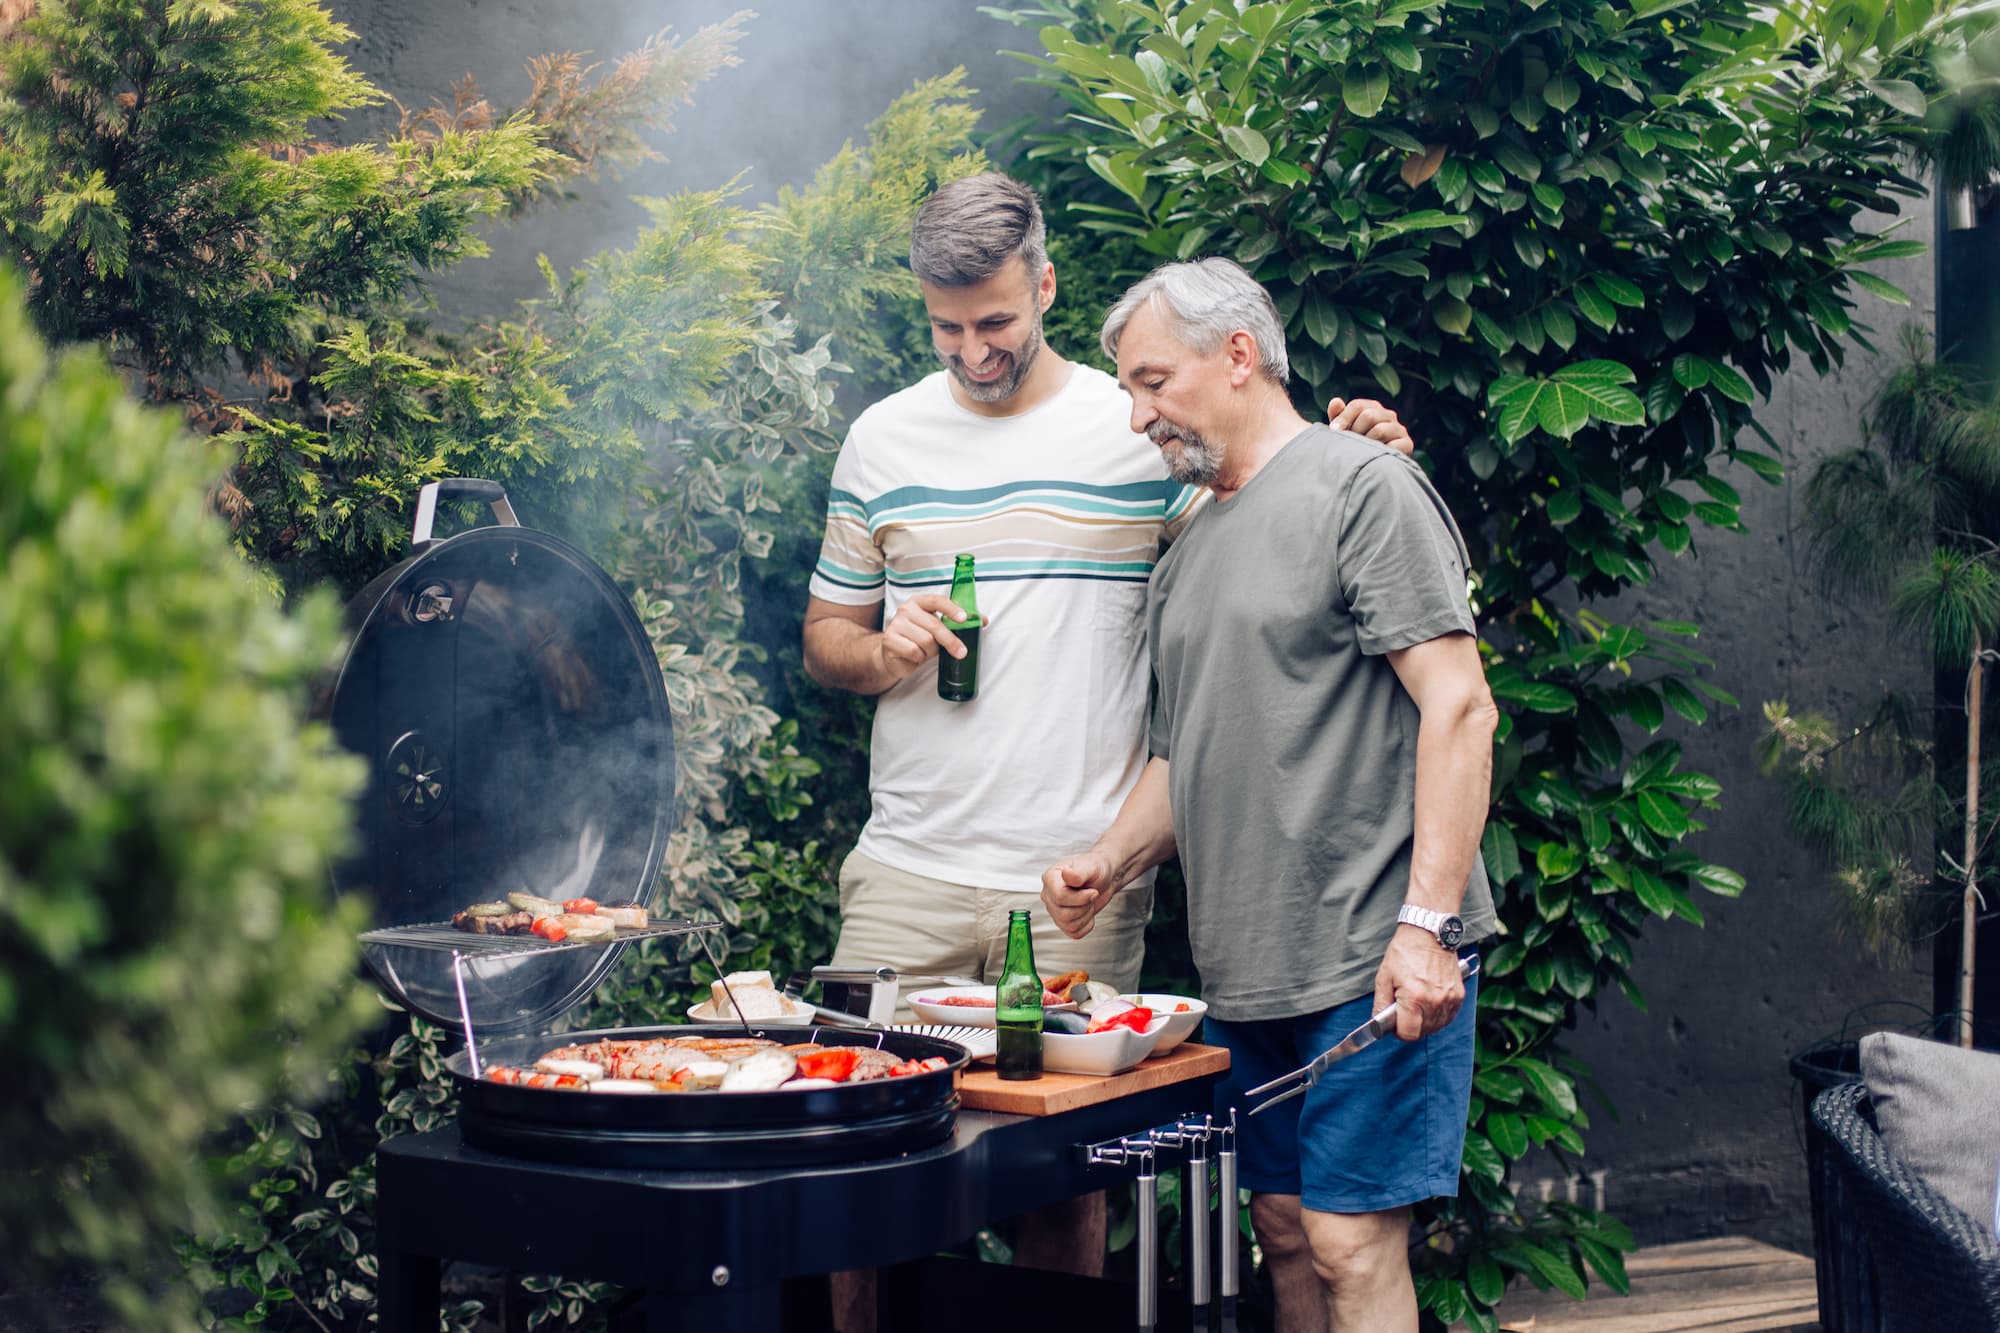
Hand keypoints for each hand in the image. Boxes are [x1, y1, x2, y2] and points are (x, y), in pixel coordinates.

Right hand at [876, 593, 984, 682]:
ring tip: (925, 652)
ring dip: (930, 651)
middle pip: (935, 625)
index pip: (937, 600)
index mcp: (919, 602)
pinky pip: (914, 651)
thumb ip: (958, 622)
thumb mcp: (938, 629)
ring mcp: (896, 624)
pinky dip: (919, 658)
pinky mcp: (890, 640)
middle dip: (950, 640)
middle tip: (961, 652)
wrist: (892, 654)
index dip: (951, 609)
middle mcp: (906, 609)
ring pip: (926, 641)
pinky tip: (914, 656)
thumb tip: (983, 620)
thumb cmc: (918, 639)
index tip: (964, 618)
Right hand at [1040, 851, 1118, 939]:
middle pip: (1063, 913)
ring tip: (1088, 902)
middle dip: (1084, 906)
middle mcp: (1049, 895)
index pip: (1059, 897)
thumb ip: (1078, 873)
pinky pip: (1074, 933)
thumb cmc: (1096, 869)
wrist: (1105, 878)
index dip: (1080, 898)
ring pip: (1068, 924)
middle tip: (1091, 894)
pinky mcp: (1063, 922)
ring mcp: (1054, 909)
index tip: (1092, 891)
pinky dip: (1086, 925)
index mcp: (1051, 878)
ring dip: (1086, 915)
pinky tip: (1088, 912)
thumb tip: (1066, 874)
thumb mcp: (1091, 867)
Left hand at [1328, 397, 1414, 457]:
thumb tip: (1336, 401)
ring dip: (1366, 444)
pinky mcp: (1407, 444)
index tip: (1333, 431)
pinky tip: (1374, 459)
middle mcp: (1388, 415)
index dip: (1343, 418)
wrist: (1376, 469)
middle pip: (1369, 416)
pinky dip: (1380, 453)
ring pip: (1379, 430)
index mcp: (1373, 408)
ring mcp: (1399, 429)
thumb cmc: (1356, 446)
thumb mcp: (1345, 431)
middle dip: (1355, 432)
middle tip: (1350, 445)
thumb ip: (1338, 416)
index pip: (1358, 406)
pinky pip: (1392, 446)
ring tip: (1362, 453)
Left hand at [1373, 926, 1464, 1040]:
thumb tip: (1378, 1021)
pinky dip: (1439, 1016)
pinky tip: (1430, 1004)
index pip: (1408, 1034)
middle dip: (1411, 1027)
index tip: (1395, 1024)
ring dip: (1426, 1022)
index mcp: (1414, 998)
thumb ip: (1381, 1003)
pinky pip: (1449, 1017)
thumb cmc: (1405, 952)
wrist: (1429, 933)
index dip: (1399, 1032)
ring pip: (1437, 1027)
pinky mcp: (1458, 995)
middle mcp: (1434, 1001)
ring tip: (1417, 1005)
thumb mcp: (1384, 976)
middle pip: (1423, 1032)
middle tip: (1404, 1011)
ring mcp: (1449, 999)